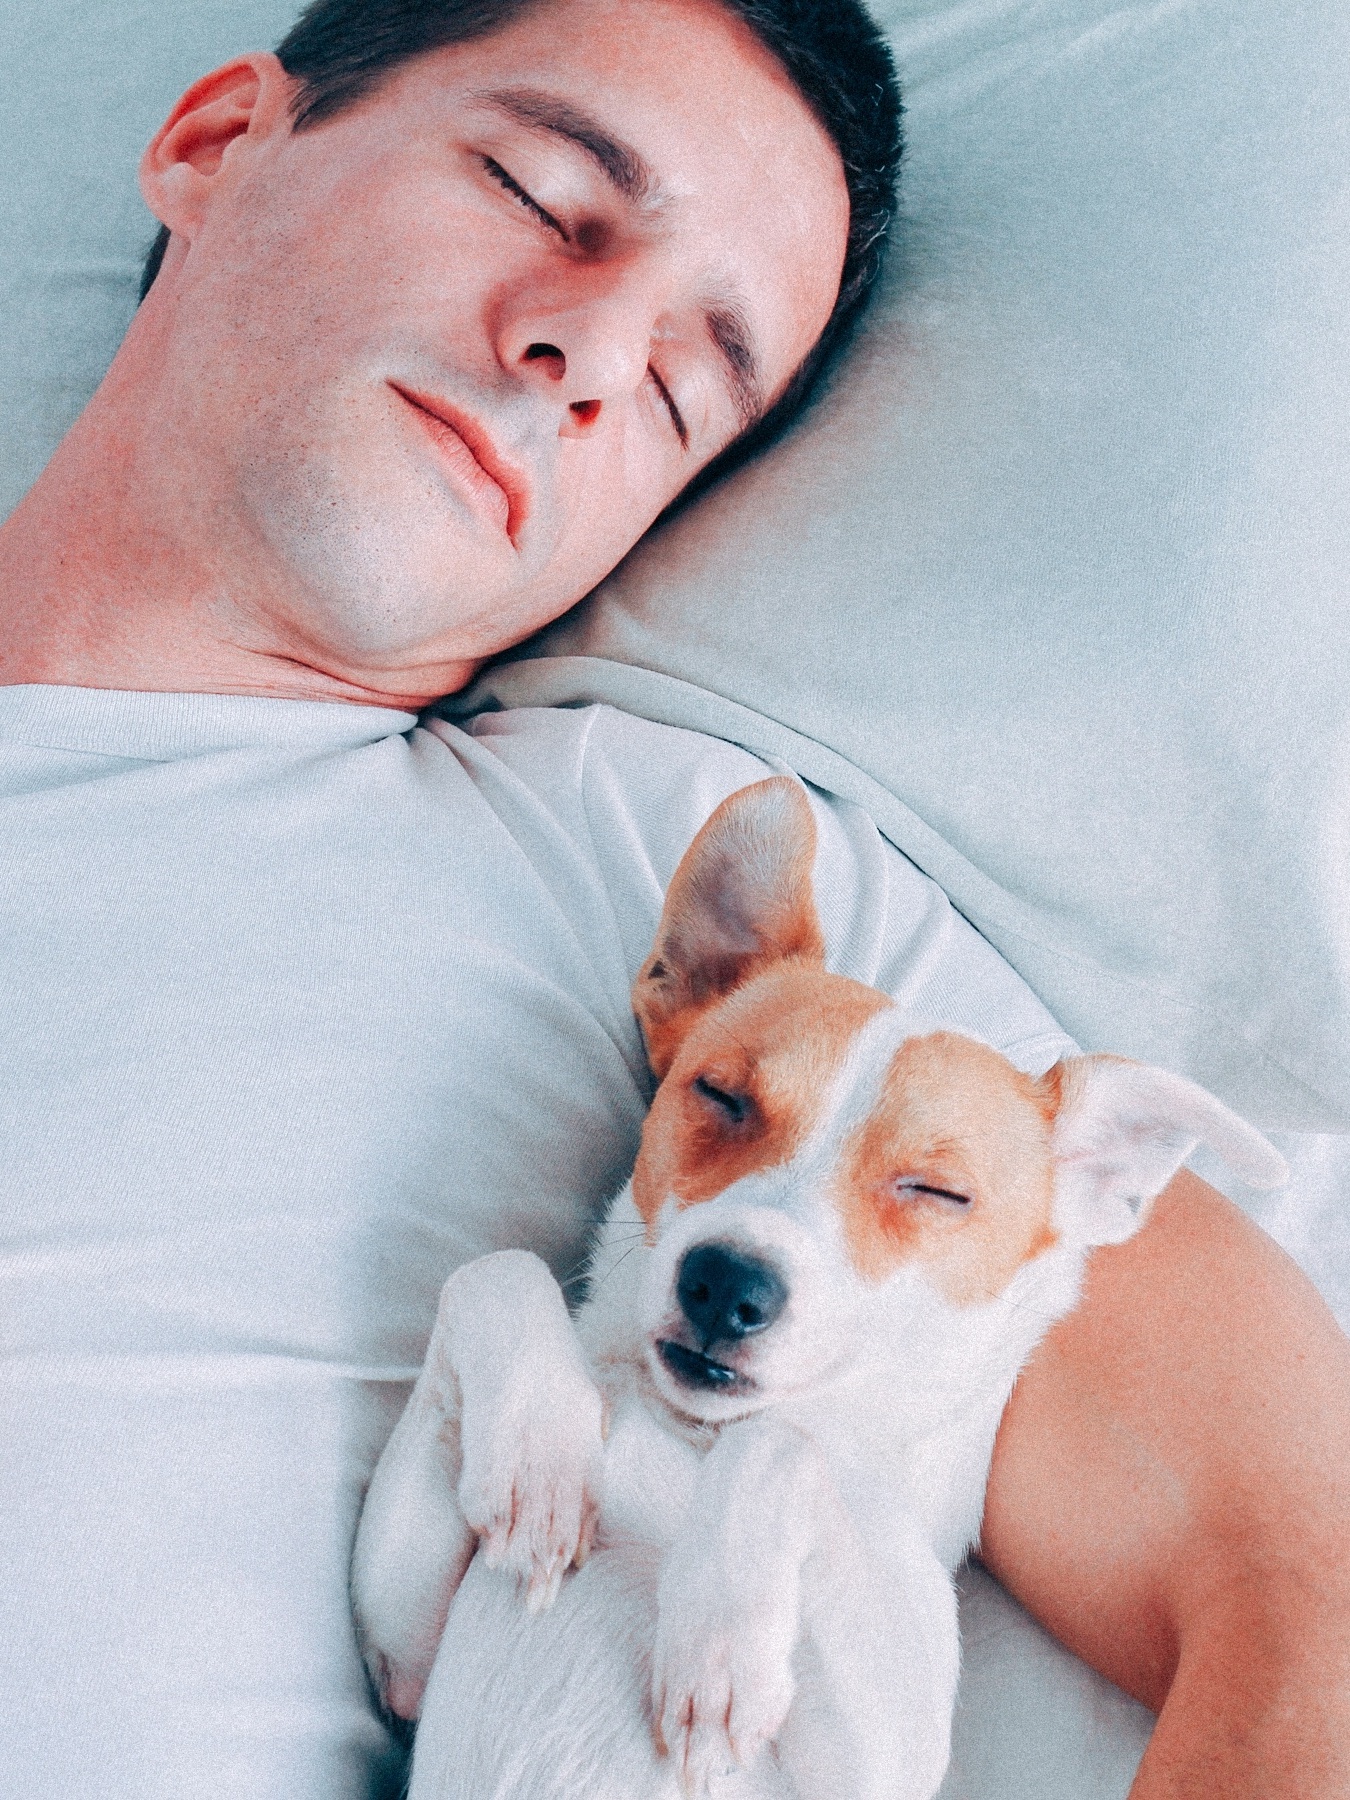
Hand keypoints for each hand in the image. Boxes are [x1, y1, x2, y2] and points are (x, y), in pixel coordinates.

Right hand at [449, 1250, 605, 1611]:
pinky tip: (486, 1529)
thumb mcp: (562, 1389)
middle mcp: (563, 1419)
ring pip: (531, 1485)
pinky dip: (491, 1497)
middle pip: (560, 1497)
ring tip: (507, 1576)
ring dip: (519, 1535)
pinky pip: (496, 1459)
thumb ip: (573, 1432)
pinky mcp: (499, 1398)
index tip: (568, 1573)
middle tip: (537, 1602)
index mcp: (582, 1417)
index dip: (577, 1531)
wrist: (502, 1293)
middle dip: (547, 1551)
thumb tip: (574, 1469)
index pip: (586, 1485)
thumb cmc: (530, 1348)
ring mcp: (533, 1410)